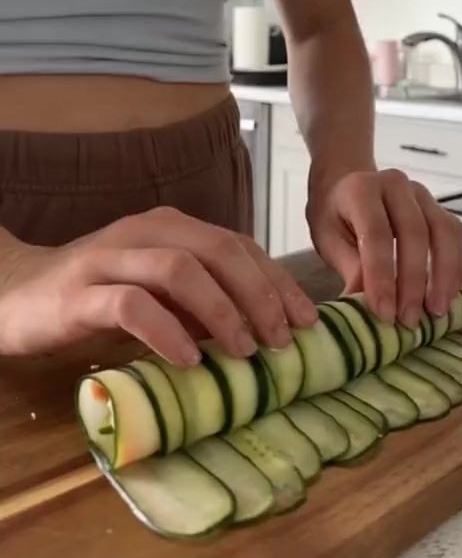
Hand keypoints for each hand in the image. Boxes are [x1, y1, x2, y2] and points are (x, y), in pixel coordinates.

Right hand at [0, 209, 317, 363]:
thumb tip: (266, 329)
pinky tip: (189, 361)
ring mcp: (110, 258)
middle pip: (217, 248)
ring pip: (179, 268)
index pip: (238, 244)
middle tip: (283, 339)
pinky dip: (167, 331)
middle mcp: (144, 231)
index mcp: (170, 226)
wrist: (15, 295)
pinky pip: (131, 305)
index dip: (276, 280)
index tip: (307, 320)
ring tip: (245, 350)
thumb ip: (201, 300)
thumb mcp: (159, 292)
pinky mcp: (80, 294)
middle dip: (259, 293)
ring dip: (221, 310)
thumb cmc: (97, 296)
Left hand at [307, 168, 461, 326]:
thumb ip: (350, 268)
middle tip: (409, 319)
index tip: (385, 314)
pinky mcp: (439, 206)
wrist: (346, 187)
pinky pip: (457, 234)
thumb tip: (365, 308)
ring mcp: (421, 193)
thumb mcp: (329, 241)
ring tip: (437, 311)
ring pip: (444, 232)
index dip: (382, 276)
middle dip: (414, 282)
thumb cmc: (334, 217)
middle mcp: (395, 184)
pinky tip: (449, 293)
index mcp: (361, 189)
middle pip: (414, 232)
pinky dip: (458, 265)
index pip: (376, 234)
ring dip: (444, 275)